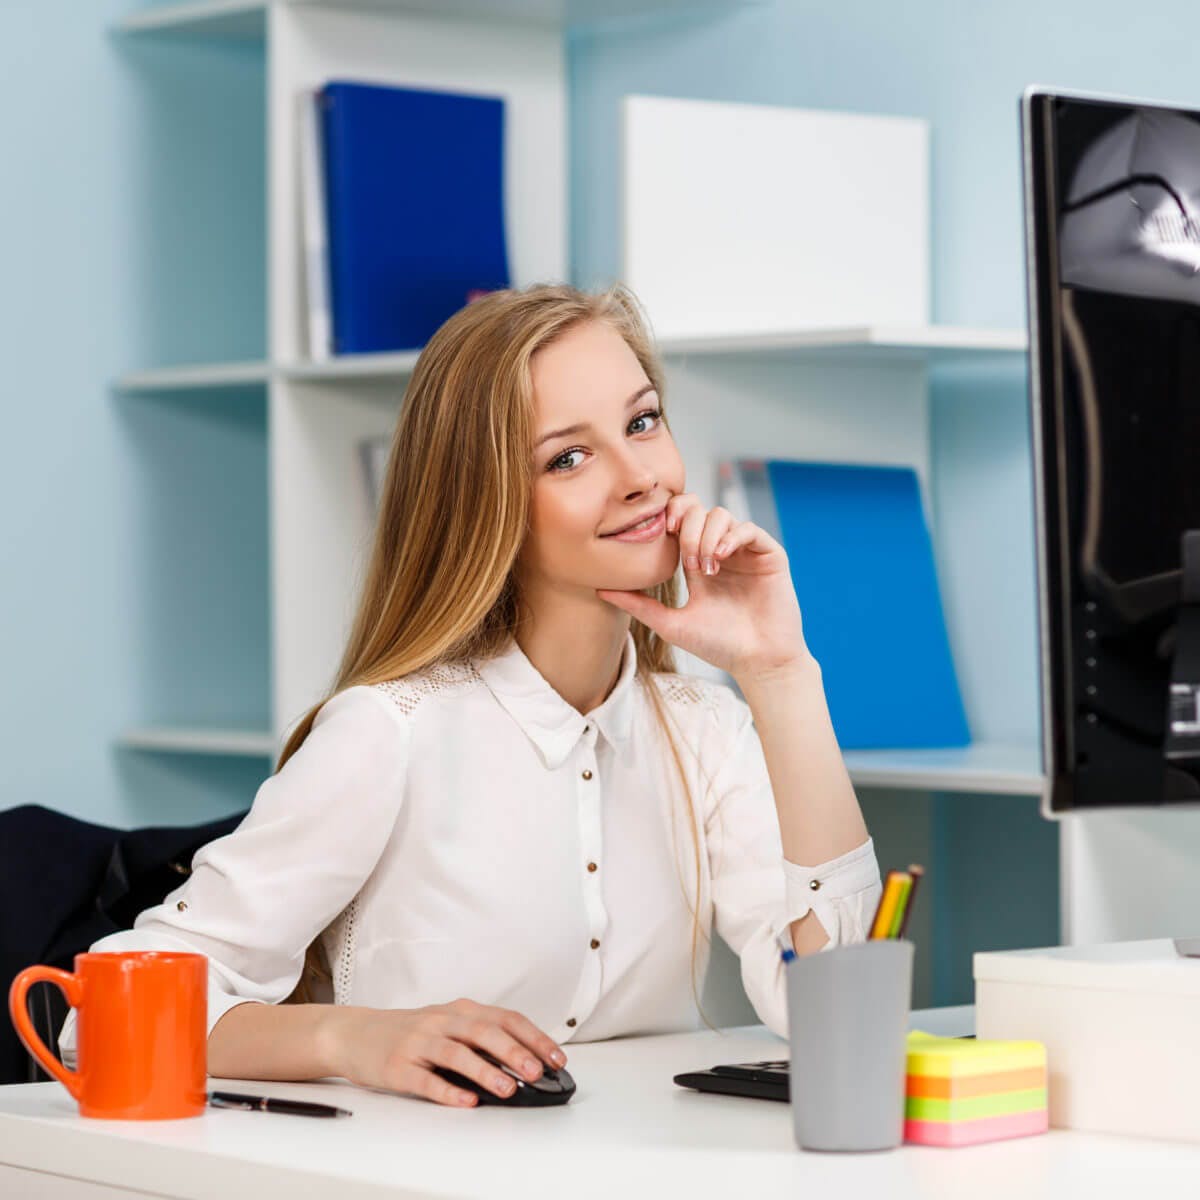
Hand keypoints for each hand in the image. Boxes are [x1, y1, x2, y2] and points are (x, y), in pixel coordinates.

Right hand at [331, 997, 566, 1107]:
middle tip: (537, 1072)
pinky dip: (448, 1091)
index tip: (556, 1057)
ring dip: (485, 1072)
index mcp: (460, 1010)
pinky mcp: (398, 1066)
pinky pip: (426, 1080)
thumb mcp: (448, 1024)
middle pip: (484, 1032)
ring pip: (457, 1054)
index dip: (533, 1037)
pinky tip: (465, 1102)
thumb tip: (525, 1061)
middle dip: (514, 1052)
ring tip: (508, 1090)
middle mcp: (442, 1021)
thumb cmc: (411, 1031)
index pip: (505, 1018)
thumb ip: (480, 1037)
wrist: (356, 1033)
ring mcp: (419, 1042)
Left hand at [596, 493, 809, 681]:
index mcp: (697, 562)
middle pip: (698, 510)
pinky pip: (748, 528)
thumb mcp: (670, 623)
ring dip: (708, 536)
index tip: (660, 533)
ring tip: (706, 568)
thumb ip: (638, 604)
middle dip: (687, 528)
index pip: (680, 520)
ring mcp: (744, 552)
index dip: (669, 516)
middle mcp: (720, 551)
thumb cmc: (718, 646)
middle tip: (687, 562)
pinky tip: (721, 559)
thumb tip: (600, 588)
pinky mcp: (769, 555)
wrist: (758, 661)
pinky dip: (732, 537)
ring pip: (721, 514)